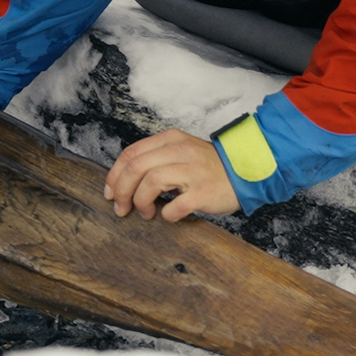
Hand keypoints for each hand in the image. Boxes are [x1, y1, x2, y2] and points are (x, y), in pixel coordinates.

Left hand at [105, 128, 239, 220]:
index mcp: (171, 140)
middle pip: (136, 167)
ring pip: (151, 182)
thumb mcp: (181, 151)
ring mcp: (192, 171)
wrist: (245, 172)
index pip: (131, 153)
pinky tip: (168, 216)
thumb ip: (155, 159)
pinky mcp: (203, 192)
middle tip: (120, 207)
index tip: (109, 191)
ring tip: (144, 212)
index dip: (114, 175)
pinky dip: (167, 214)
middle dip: (121, 190)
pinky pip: (176, 205)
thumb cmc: (209, 166)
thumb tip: (124, 181)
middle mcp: (180, 151)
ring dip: (140, 201)